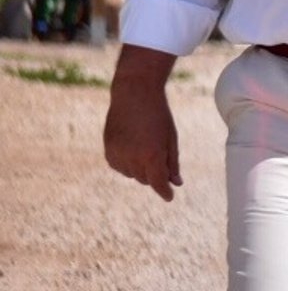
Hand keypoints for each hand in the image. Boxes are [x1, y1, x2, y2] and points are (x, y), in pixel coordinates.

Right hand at [103, 45, 181, 200]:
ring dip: (140, 168)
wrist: (134, 94)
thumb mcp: (171, 139)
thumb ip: (172, 163)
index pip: (158, 184)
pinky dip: (126, 163)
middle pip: (146, 179)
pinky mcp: (107, 149)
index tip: (169, 197)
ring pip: (131, 174)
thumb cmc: (158, 115)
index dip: (165, 192)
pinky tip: (132, 148)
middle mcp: (132, 158)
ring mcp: (117, 154)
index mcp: (152, 156)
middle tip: (159, 155)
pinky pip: (118, 166)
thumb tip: (176, 183)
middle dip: (154, 174)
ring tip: (144, 147)